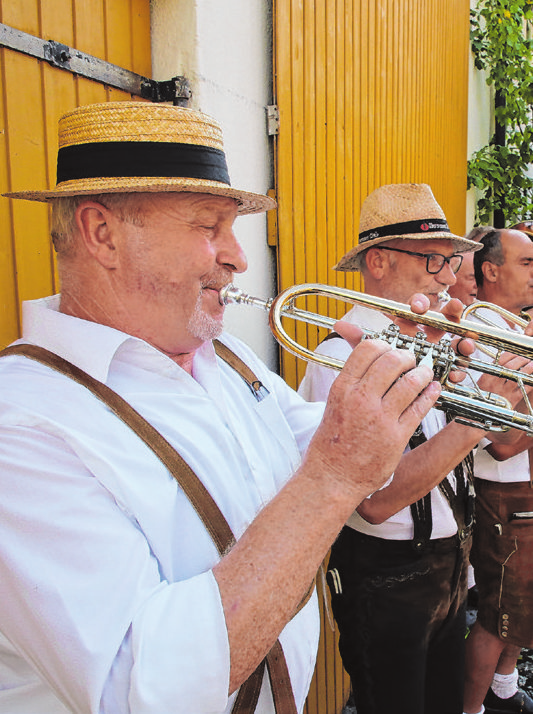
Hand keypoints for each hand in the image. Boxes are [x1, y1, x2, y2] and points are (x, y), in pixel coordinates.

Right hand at [303, 336, 440, 500]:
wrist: (332, 477)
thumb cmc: (330, 444)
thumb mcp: (333, 403)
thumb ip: (351, 381)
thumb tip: (367, 358)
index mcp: (342, 388)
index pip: (366, 349)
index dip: (383, 343)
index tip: (390, 348)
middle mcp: (360, 399)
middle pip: (391, 360)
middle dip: (406, 355)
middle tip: (411, 359)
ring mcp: (380, 418)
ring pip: (410, 382)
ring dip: (422, 373)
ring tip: (424, 373)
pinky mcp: (396, 436)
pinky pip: (419, 408)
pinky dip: (430, 394)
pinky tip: (432, 390)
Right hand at [477, 351, 532, 410]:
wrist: (482, 413)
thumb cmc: (483, 396)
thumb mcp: (483, 382)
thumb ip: (492, 370)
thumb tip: (504, 358)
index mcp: (487, 377)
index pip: (500, 360)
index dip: (510, 354)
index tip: (515, 352)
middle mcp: (495, 383)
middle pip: (511, 367)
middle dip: (521, 359)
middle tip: (526, 357)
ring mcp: (505, 392)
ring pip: (519, 376)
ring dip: (528, 368)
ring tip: (532, 363)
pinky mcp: (514, 399)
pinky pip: (525, 388)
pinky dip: (531, 381)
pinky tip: (532, 377)